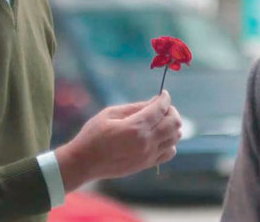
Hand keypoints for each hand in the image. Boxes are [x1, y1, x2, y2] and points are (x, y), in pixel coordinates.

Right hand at [55, 90, 182, 191]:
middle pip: (174, 123)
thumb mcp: (110, 114)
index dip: (165, 98)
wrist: (84, 162)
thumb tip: (154, 101)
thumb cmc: (93, 134)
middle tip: (163, 107)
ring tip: (161, 121)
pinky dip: (169, 142)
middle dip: (172, 111)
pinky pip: (169, 153)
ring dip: (172, 126)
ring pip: (175, 138)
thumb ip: (135, 107)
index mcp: (136, 127)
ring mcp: (148, 155)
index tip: (163, 94)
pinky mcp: (146, 164)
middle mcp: (146, 142)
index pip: (161, 109)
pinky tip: (158, 137)